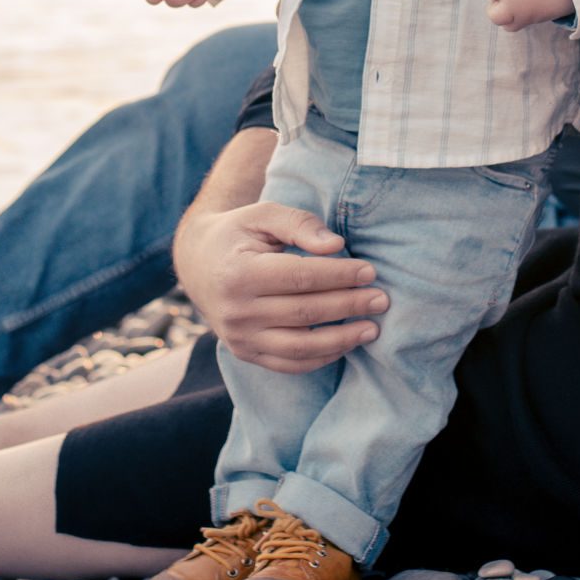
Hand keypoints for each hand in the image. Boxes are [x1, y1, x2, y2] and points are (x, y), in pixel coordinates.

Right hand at [172, 200, 386, 373]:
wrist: (198, 263)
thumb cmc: (239, 233)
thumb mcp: (263, 215)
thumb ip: (299, 224)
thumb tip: (336, 246)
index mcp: (239, 273)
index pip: (300, 278)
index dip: (339, 276)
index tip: (370, 271)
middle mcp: (236, 311)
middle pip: (304, 313)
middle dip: (348, 306)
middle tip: (382, 299)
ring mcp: (239, 338)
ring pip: (300, 346)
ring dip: (341, 339)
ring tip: (373, 329)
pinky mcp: (245, 353)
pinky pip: (289, 364)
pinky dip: (321, 358)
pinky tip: (346, 344)